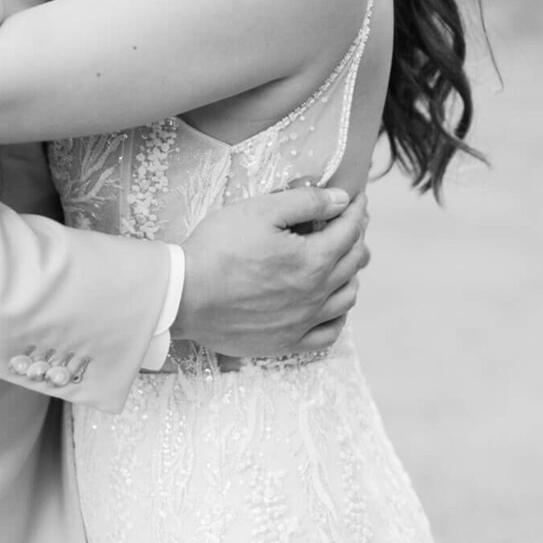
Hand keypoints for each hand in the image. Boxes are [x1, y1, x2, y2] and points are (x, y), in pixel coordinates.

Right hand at [175, 188, 367, 357]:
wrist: (185, 295)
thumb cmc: (219, 247)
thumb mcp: (260, 210)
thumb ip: (306, 202)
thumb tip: (342, 200)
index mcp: (313, 260)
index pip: (348, 231)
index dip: (356, 211)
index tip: (357, 199)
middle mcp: (316, 294)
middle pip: (352, 263)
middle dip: (356, 237)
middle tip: (351, 222)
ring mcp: (303, 323)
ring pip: (347, 299)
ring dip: (352, 275)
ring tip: (344, 261)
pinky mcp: (286, 343)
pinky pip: (328, 334)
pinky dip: (338, 316)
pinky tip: (332, 306)